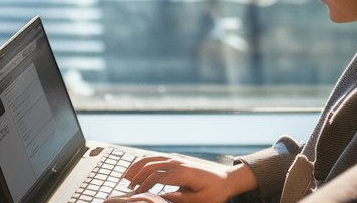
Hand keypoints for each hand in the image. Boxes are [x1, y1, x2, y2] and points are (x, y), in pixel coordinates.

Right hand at [116, 155, 240, 202]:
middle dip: (136, 175)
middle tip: (128, 187)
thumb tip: (161, 197)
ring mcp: (178, 159)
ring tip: (128, 176)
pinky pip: (158, 157)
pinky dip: (146, 162)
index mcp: (182, 173)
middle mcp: (178, 162)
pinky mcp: (179, 159)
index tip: (135, 195)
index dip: (143, 186)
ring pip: (152, 158)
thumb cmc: (216, 192)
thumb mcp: (199, 200)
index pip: (155, 177)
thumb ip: (179, 199)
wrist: (228, 178)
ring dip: (138, 166)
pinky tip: (140, 170)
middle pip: (150, 165)